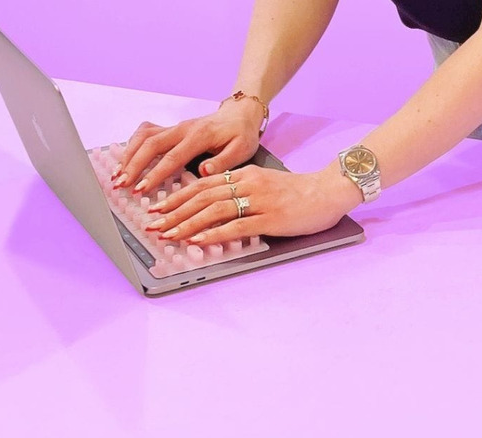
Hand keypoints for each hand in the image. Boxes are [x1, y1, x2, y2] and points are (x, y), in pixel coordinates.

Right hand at [111, 99, 264, 192]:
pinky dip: (133, 145)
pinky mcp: (170, 128)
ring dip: (128, 156)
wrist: (240, 113)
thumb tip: (203, 171)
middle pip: (150, 145)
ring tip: (117, 175)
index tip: (142, 189)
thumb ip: (223, 161)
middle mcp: (182, 129)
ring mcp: (174, 127)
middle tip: (121, 185)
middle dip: (133, 166)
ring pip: (144, 137)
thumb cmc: (241, 134)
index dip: (155, 174)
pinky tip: (126, 160)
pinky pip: (146, 133)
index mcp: (199, 136)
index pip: (172, 157)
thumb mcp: (241, 149)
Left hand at [143, 164, 361, 244]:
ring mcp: (258, 201)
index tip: (158, 209)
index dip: (177, 197)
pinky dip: (214, 233)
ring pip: (214, 211)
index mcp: (243, 174)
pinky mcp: (270, 218)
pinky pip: (237, 226)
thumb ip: (241, 190)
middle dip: (173, 212)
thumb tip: (215, 208)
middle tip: (153, 225)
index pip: (202, 185)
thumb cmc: (297, 192)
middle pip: (202, 197)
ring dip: (186, 223)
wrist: (328, 191)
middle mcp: (247, 184)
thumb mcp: (264, 183)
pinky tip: (198, 240)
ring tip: (167, 234)